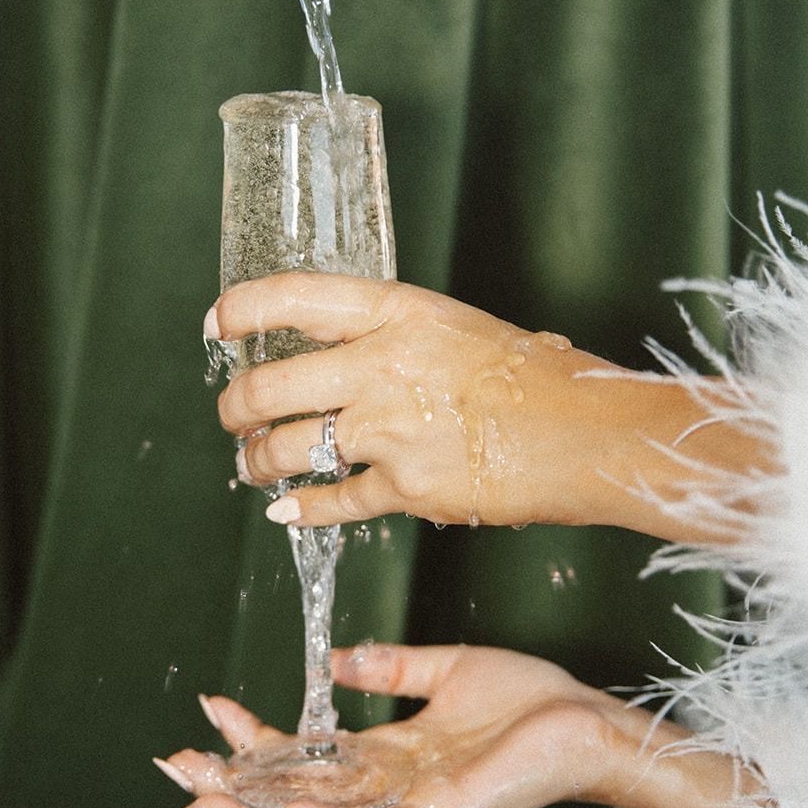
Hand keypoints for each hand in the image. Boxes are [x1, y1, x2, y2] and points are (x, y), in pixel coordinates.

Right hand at [156, 644, 611, 807]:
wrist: (591, 724)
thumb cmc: (531, 702)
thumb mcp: (446, 671)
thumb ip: (391, 669)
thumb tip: (336, 660)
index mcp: (389, 760)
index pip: (305, 755)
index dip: (255, 737)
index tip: (211, 706)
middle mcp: (390, 793)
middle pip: (294, 796)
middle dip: (233, 785)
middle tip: (175, 766)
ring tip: (202, 799)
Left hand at [206, 274, 773, 540]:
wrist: (590, 435)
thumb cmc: (539, 378)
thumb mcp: (459, 330)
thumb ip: (397, 339)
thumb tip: (341, 357)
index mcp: (397, 312)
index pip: (291, 298)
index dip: (239, 310)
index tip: (216, 324)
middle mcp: (381, 365)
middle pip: (267, 385)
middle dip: (233, 407)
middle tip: (230, 416)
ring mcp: (388, 430)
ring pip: (284, 448)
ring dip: (254, 461)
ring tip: (250, 464)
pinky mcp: (405, 489)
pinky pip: (331, 501)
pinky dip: (302, 509)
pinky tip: (287, 509)